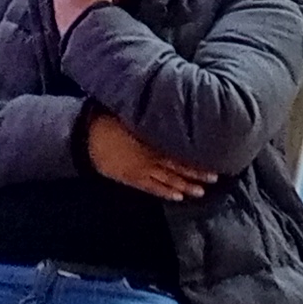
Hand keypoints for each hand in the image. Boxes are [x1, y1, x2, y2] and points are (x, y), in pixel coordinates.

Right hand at [88, 114, 211, 200]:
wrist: (87, 136)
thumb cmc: (112, 118)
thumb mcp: (134, 113)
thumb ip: (153, 114)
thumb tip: (175, 106)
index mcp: (151, 138)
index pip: (178, 150)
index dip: (195, 156)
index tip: (213, 158)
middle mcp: (149, 156)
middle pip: (177, 167)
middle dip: (196, 174)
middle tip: (215, 178)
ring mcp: (140, 169)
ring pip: (167, 180)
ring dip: (184, 186)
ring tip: (201, 192)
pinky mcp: (131, 178)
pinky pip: (151, 188)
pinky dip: (165, 193)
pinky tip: (178, 197)